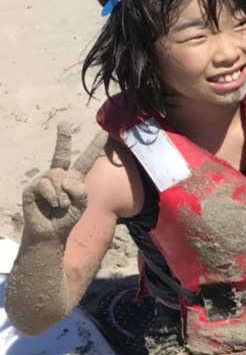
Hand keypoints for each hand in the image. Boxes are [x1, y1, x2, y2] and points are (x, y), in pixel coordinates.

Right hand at [21, 124, 106, 243]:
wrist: (51, 231)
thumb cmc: (67, 217)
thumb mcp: (81, 203)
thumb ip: (80, 190)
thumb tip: (66, 179)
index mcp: (75, 178)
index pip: (85, 160)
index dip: (93, 147)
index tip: (102, 134)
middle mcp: (59, 175)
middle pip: (60, 154)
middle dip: (62, 138)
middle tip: (64, 124)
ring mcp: (45, 179)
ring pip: (57, 177)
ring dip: (63, 195)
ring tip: (61, 206)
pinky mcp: (33, 187)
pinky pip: (46, 184)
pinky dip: (53, 196)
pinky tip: (53, 205)